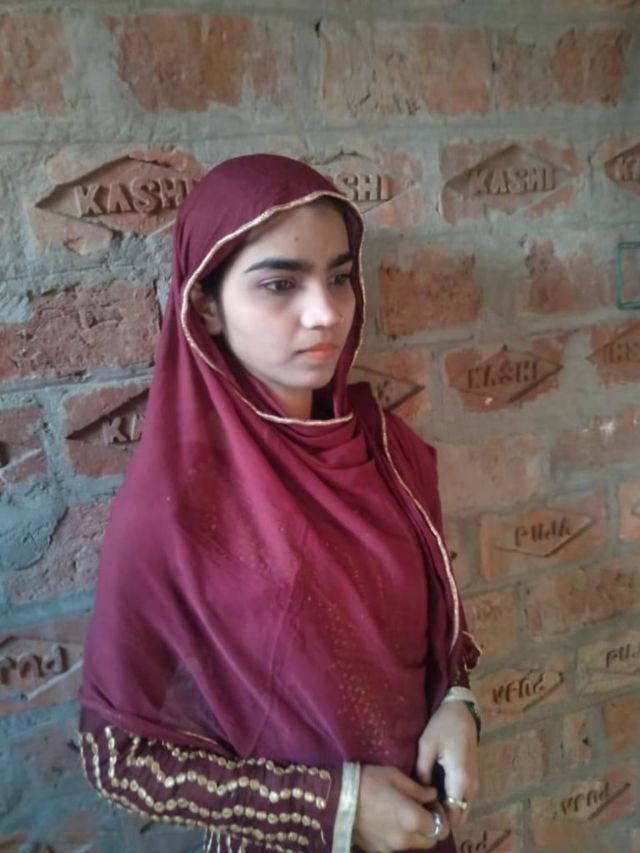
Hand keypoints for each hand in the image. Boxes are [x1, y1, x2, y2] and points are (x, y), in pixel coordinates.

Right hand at [352, 765, 449, 851]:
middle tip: (419, 810)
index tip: (431, 804)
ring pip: (413, 845)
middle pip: (430, 841)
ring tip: (401, 814)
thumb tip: (432, 795)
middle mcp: (406, 839)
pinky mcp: (377, 850)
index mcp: (414, 820)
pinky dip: (397, 837)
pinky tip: (386, 821)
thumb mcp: (396, 776)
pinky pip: (396, 847)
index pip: (441, 828)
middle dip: (429, 827)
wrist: (336, 797)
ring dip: (414, 833)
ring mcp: (390, 848)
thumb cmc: (369, 781)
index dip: (439, 816)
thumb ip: (418, 789)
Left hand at [416, 700, 478, 828]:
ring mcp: (474, 783)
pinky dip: (450, 800)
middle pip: (459, 816)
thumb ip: (422, 773)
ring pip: (461, 808)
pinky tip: (433, 790)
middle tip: (421, 807)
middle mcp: (472, 787)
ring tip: (425, 799)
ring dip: (446, 809)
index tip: (421, 813)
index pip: (453, 816)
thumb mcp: (426, 747)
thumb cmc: (442, 726)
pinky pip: (462, 798)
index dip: (438, 819)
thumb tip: (419, 794)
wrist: (461, 711)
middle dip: (442, 817)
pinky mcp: (472, 778)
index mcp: (460, 780)